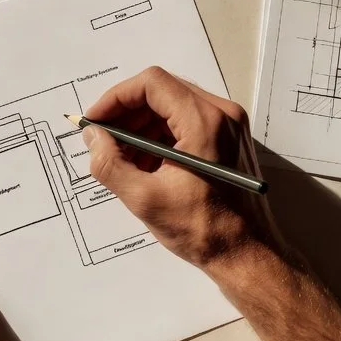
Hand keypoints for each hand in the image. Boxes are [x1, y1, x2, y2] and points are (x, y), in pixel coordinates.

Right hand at [83, 66, 277, 269]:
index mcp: (205, 122)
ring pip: (171, 106)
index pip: (151, 84)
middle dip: (126, 114)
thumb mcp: (145, 199)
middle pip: (161, 92)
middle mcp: (222, 114)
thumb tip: (92, 136)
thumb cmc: (204, 230)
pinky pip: (185, 122)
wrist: (248, 256)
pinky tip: (145, 166)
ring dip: (141, 127)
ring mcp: (228, 125)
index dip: (116, 97)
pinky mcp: (228, 139)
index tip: (96, 121)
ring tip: (122, 160)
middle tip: (103, 141)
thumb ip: (110, 163)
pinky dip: (159, 136)